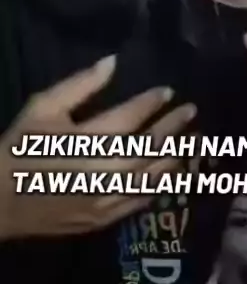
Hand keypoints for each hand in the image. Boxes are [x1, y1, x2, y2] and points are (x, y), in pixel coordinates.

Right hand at [0, 55, 195, 238]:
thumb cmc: (19, 149)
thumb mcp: (42, 108)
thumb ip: (80, 85)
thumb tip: (112, 62)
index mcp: (87, 141)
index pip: (130, 118)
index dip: (151, 103)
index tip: (168, 91)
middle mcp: (103, 171)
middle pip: (149, 148)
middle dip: (172, 128)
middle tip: (190, 112)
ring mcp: (105, 200)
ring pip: (151, 177)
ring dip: (173, 157)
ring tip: (190, 140)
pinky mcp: (102, 220)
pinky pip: (140, 202)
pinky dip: (158, 185)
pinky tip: (169, 172)